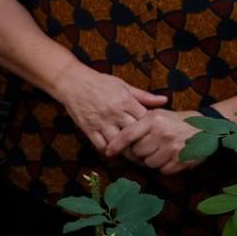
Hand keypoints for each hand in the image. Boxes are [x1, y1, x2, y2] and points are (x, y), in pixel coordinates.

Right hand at [50, 66, 168, 155]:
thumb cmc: (99, 82)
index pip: (145, 121)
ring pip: (119, 144)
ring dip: (126, 151)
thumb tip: (165, 100)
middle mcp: (114, 113)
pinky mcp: (88, 128)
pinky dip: (109, 150)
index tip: (154, 134)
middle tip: (148, 150)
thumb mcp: (123, 85)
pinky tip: (114, 150)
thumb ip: (144, 96)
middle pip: (135, 135)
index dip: (151, 129)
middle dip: (142, 144)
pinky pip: (101, 146)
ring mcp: (100, 122)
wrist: (71, 81)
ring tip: (132, 154)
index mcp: (125, 101)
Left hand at [108, 109, 204, 174]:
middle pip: (137, 152)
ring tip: (160, 151)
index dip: (116, 145)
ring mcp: (172, 147)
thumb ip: (139, 122)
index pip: (128, 135)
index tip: (108, 152)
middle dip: (139, 152)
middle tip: (148, 147)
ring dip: (152, 160)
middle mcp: (162, 133)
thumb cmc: (176, 121)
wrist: (206, 128)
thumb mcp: (157, 114)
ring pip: (149, 163)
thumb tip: (116, 134)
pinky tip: (169, 158)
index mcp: (153, 119)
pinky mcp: (182, 160)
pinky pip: (163, 170)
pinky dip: (164, 167)